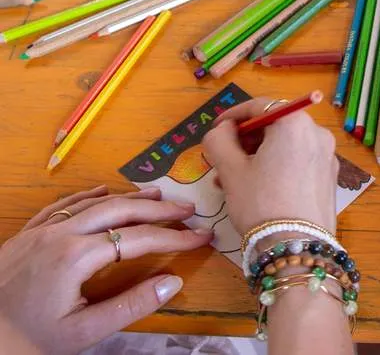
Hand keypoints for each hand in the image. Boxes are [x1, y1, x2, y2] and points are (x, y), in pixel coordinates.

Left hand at [0, 186, 209, 353]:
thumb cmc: (30, 339)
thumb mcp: (84, 333)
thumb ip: (130, 306)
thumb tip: (173, 283)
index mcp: (77, 257)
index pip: (139, 238)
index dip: (175, 238)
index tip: (202, 237)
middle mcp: (60, 234)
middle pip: (120, 210)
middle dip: (159, 209)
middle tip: (188, 209)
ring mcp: (40, 231)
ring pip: (92, 203)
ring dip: (128, 197)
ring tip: (158, 195)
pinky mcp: (25, 235)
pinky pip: (60, 206)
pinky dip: (86, 196)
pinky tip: (102, 192)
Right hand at [205, 98, 338, 233]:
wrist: (297, 246)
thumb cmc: (261, 202)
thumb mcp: (230, 170)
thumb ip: (219, 140)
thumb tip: (222, 130)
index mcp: (295, 122)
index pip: (260, 106)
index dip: (233, 116)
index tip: (215, 129)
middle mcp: (317, 133)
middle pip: (275, 125)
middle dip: (245, 141)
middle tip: (221, 160)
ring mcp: (327, 156)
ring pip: (285, 146)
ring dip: (257, 157)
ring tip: (232, 182)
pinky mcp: (329, 177)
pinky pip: (298, 162)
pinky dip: (276, 167)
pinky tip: (257, 190)